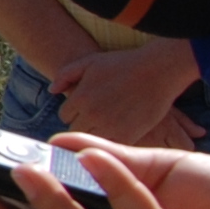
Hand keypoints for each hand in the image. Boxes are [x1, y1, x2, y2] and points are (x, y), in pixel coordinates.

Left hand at [45, 41, 202, 150]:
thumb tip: (51, 91)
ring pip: (91, 141)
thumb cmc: (123, 64)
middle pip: (75, 131)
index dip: (73, 112)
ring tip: (105, 125)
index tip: (84, 108)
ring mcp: (110, 127)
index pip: (65, 115)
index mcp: (80, 98)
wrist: (158, 70)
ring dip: (95, 135)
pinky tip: (118, 130)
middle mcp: (92, 115)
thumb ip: (66, 74)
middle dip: (81, 125)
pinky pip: (111, 146)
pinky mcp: (128, 136)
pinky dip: (112, 142)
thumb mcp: (90, 62)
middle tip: (93, 119)